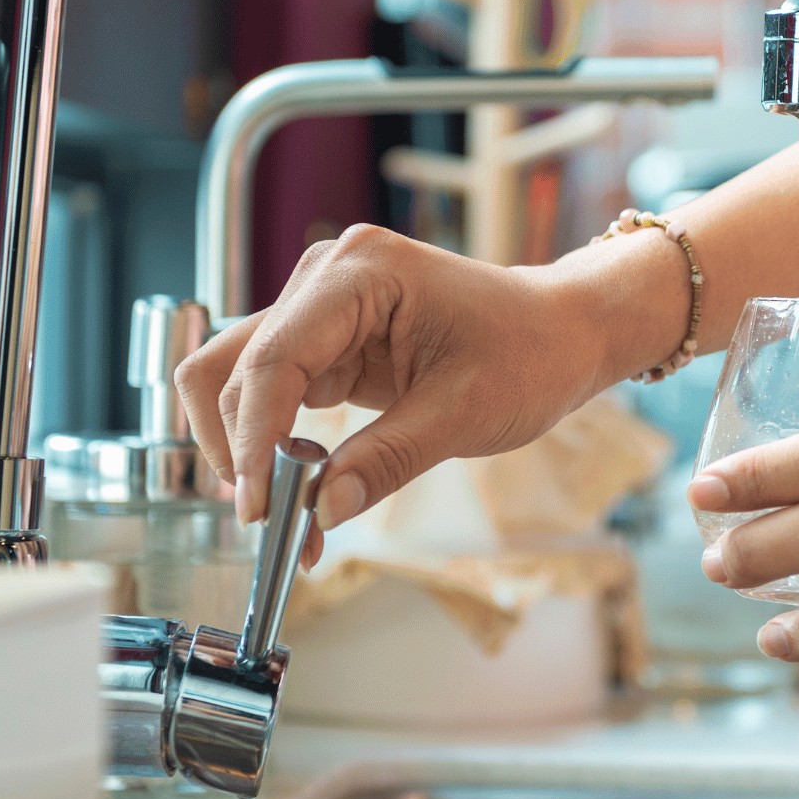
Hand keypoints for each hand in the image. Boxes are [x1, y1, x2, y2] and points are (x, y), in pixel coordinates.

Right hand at [176, 225, 689, 564]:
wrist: (562, 332)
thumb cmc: (529, 351)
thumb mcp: (464, 413)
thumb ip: (385, 460)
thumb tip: (319, 512)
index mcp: (360, 272)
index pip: (273, 361)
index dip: (254, 440)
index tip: (259, 511)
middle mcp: (326, 278)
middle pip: (235, 368)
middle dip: (244, 451)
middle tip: (274, 526)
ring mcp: (319, 308)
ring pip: (240, 383)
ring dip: (250, 452)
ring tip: (289, 515)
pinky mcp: (325, 342)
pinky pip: (274, 396)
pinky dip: (274, 447)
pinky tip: (306, 489)